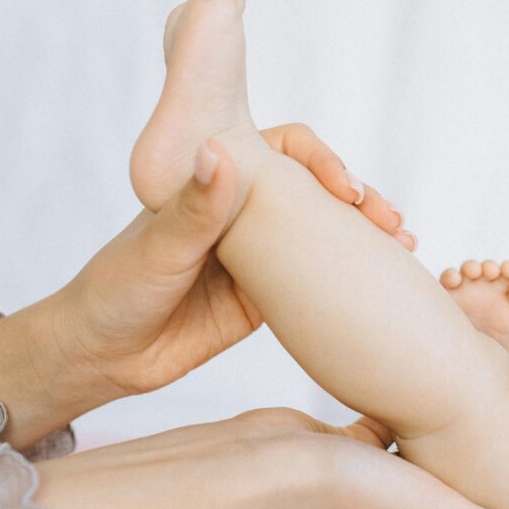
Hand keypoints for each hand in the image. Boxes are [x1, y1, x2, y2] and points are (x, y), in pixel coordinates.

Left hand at [56, 124, 414, 400]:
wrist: (106, 357)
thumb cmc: (117, 290)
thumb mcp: (157, 248)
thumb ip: (196, 209)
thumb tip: (221, 153)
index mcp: (218, 182)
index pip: (282, 151)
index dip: (320, 160)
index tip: (344, 187)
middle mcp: (245, 211)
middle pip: (315, 189)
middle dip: (358, 197)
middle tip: (389, 217)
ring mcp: (261, 255)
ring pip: (323, 233)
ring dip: (364, 235)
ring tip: (402, 245)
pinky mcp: (269, 298)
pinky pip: (317, 282)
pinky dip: (351, 276)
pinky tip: (383, 280)